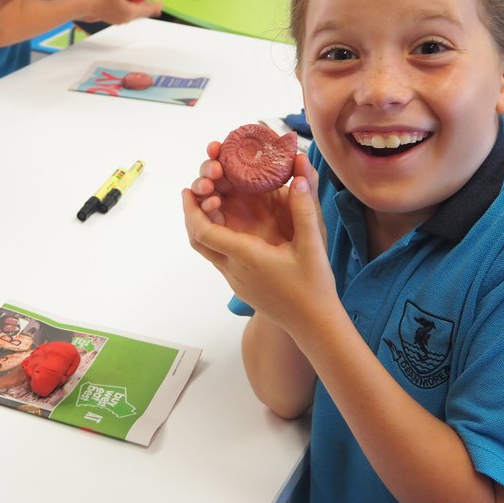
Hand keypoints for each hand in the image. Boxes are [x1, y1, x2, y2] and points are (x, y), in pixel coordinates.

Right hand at [81, 0, 161, 23]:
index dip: (157, 5)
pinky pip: (127, 12)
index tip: (162, 1)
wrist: (86, 6)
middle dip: (148, 3)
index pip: (149, 9)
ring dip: (139, 4)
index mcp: (131, 12)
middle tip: (155, 1)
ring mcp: (120, 19)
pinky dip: (131, 5)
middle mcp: (127, 18)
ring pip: (135, 11)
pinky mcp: (115, 18)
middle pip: (143, 11)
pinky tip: (131, 1)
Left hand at [182, 152, 336, 330]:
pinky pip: (218, 257)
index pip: (204, 232)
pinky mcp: (241, 286)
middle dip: (192, 213)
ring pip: (206, 250)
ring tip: (210, 202)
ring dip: (203, 225)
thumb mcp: (312, 245)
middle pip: (197, 241)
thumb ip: (304, 209)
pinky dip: (216, 238)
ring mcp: (235, 280)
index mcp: (246, 256)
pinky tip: (230, 225)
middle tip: (196, 191)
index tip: (189, 190)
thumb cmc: (313, 287)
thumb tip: (298, 176)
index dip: (192, 210)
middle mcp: (234, 269)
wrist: (313, 326)